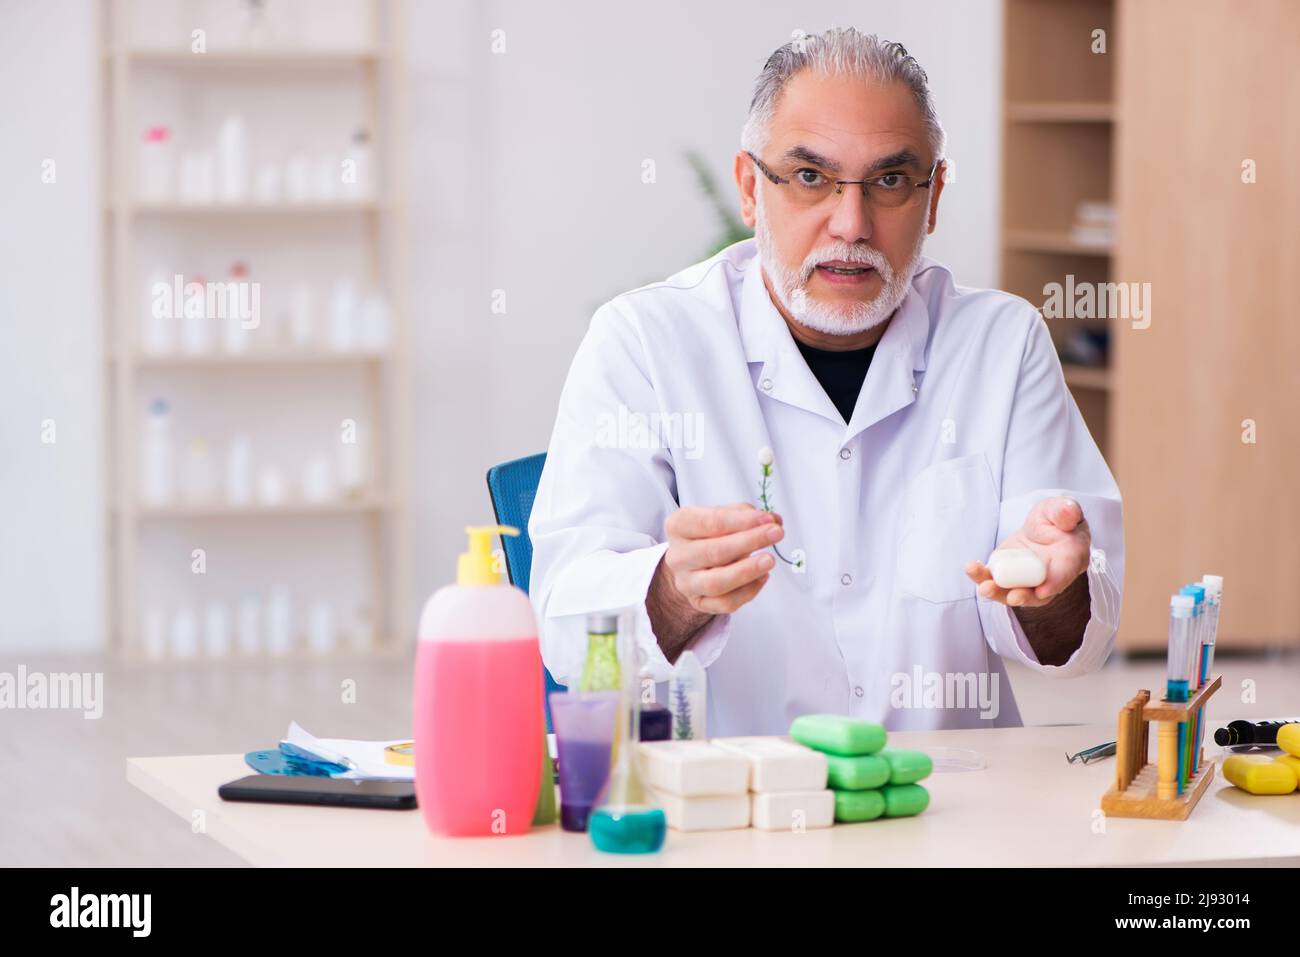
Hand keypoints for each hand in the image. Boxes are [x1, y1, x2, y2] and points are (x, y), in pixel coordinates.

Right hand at [659, 502, 783, 614]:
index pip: (710, 522)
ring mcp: (686, 583)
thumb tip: (774, 521)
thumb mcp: (722, 516)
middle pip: (714, 552)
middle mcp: (678, 556)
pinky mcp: (699, 602)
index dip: (742, 521)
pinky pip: (725, 603)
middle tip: (777, 533)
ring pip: (716, 583)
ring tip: (770, 560)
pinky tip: (763, 577)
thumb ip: (746, 515)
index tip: (769, 519)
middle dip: (749, 542)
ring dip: (747, 571)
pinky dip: (748, 591)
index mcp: (678, 526)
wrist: (693, 563)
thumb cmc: (710, 534)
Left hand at [964, 496, 1089, 607]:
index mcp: (1070, 557)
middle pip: (1038, 593)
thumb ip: (1065, 511)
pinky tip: (972, 569)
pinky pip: (995, 579)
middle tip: (1013, 597)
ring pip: (1015, 591)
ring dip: (1000, 592)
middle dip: (1025, 596)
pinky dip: (983, 577)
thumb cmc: (1057, 519)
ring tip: (986, 588)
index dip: (1055, 583)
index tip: (1043, 590)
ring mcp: (1026, 578)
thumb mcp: (1062, 508)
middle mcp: (1049, 575)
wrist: (1044, 527)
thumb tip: (1068, 514)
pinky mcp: (1007, 573)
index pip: (1065, 573)